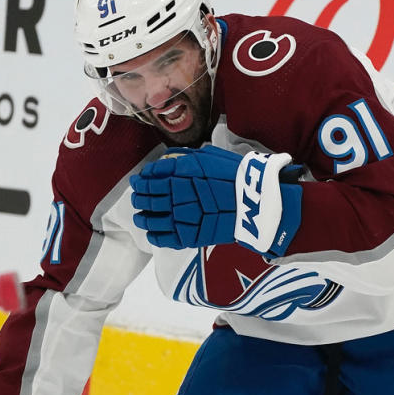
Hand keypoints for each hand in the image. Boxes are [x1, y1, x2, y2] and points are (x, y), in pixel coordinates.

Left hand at [130, 145, 302, 255]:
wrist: (256, 203)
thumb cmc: (237, 176)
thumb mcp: (210, 157)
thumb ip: (185, 159)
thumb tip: (167, 161)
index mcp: (180, 172)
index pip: (150, 176)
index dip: (142, 179)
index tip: (140, 181)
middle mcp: (175, 193)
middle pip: (146, 196)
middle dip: (139, 197)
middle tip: (138, 197)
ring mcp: (180, 216)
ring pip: (149, 218)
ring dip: (142, 216)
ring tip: (141, 216)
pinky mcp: (188, 236)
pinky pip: (162, 238)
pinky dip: (154, 235)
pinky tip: (153, 232)